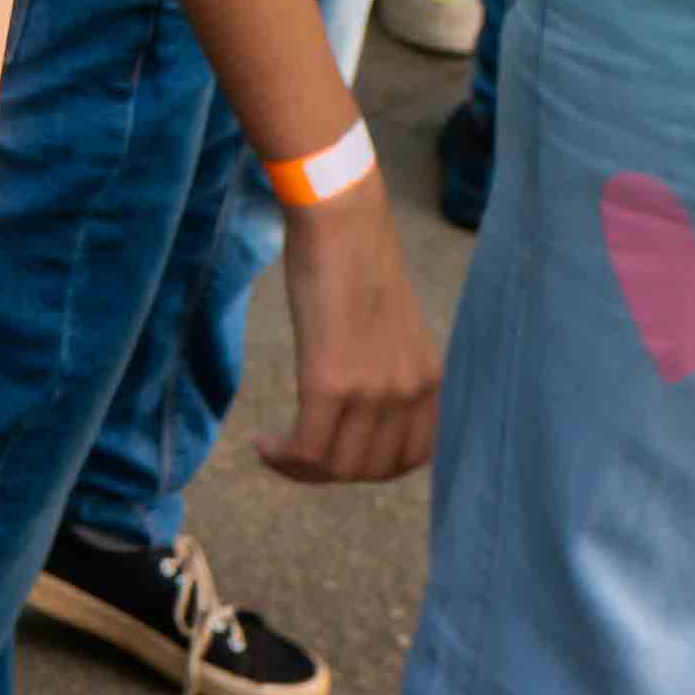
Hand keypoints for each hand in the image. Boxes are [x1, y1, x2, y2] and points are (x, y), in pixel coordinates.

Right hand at [261, 185, 440, 483]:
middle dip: (330, 472)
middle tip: (295, 454)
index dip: (369, 468)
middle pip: (371, 469)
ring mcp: (374, 391)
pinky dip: (283, 457)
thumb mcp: (389, 329)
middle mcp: (410, 392)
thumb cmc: (356, 262)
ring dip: (301, 469)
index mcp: (430, 380)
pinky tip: (263, 443)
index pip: (412, 459)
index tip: (336, 454)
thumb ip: (386, 372)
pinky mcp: (331, 382)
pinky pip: (309, 447)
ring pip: (339, 466)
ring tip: (276, 450)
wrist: (341, 222)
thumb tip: (361, 410)